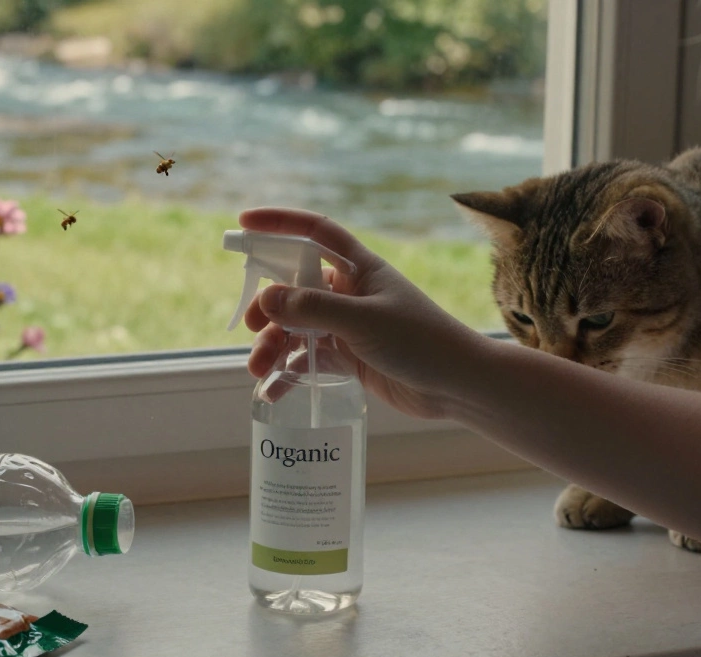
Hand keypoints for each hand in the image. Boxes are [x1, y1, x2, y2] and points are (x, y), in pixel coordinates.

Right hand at [240, 207, 490, 419]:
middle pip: (294, 287)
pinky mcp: (348, 358)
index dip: (279, 223)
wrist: (457, 386)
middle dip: (267, 305)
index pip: (314, 232)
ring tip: (257, 368)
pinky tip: (271, 389)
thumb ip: (314, 309)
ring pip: (295, 327)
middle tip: (252, 326)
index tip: (243, 223)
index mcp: (359, 268)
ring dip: (272, 344)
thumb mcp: (363, 321)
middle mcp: (349, 293)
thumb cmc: (421, 341)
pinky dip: (287, 372)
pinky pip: (306, 359)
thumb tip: (266, 299)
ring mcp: (347, 326)